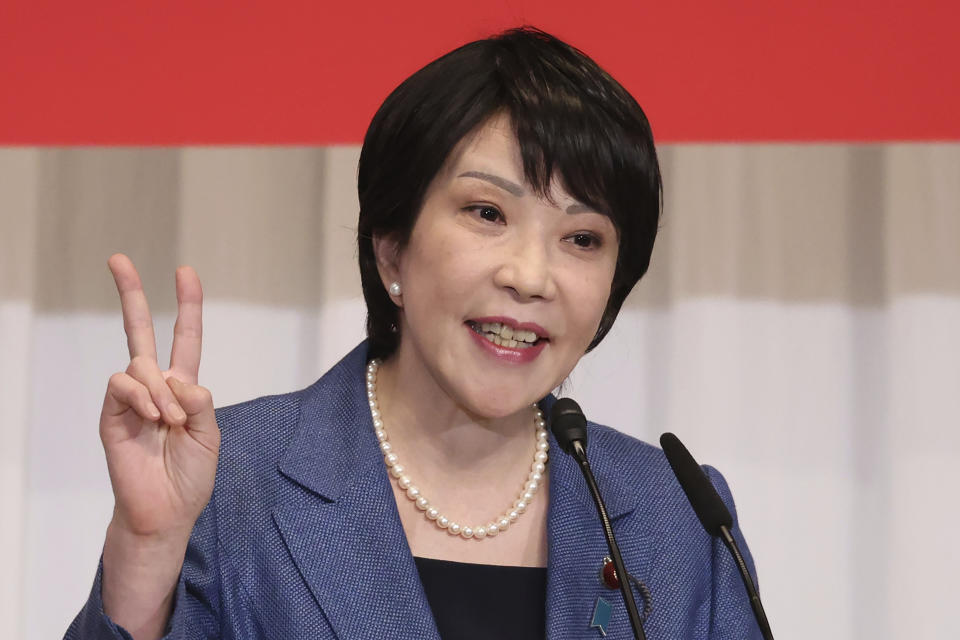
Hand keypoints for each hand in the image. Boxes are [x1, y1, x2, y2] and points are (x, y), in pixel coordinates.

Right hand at [100, 254, 219, 541]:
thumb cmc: (190, 475)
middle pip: (141, 331)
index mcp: (184, 388)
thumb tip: (178, 378)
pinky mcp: (112, 414)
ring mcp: (131, 399)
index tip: (186, 272)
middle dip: (131, 294)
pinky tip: (154, 418)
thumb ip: (200, 402)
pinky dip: (143, 397)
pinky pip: (123, 384)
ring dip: (162, 391)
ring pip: (140, 364)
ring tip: (170, 423)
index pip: (184, 337)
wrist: (166, 510)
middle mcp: (156, 386)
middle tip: (118, 258)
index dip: (187, 305)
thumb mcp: (210, 434)